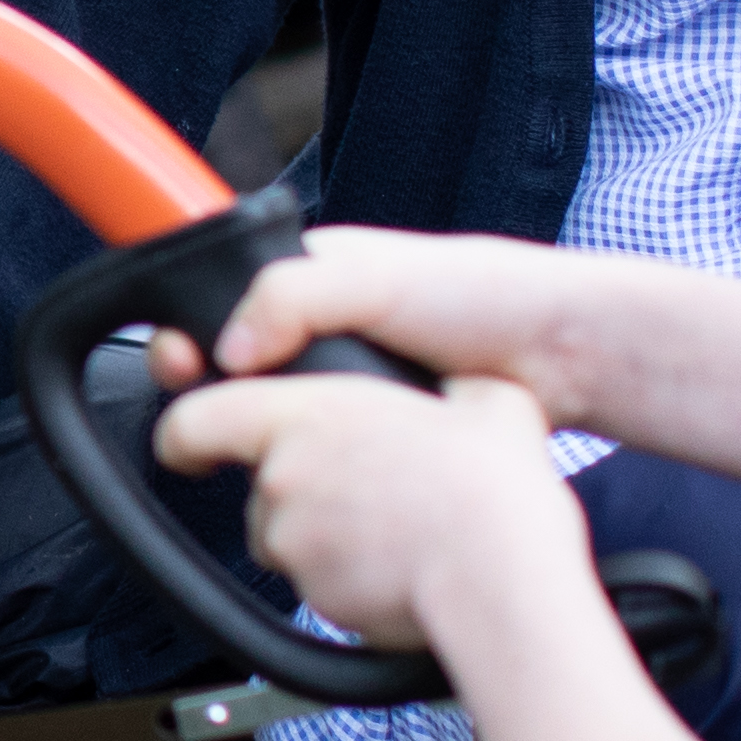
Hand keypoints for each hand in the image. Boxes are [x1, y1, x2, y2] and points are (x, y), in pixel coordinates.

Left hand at [148, 364, 581, 653]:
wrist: (501, 576)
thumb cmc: (488, 489)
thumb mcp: (486, 400)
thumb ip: (452, 388)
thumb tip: (468, 388)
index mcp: (302, 418)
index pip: (194, 420)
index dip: (187, 434)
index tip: (190, 446)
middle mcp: (282, 482)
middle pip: (259, 484)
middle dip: (298, 489)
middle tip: (363, 485)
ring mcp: (295, 546)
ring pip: (288, 539)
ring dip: (324, 534)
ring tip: (395, 527)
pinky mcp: (316, 601)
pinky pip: (320, 584)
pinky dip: (349, 576)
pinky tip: (403, 565)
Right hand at [178, 225, 604, 415]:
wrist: (564, 353)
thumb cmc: (483, 292)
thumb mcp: (374, 277)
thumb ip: (291, 297)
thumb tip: (228, 350)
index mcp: (313, 276)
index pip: (222, 300)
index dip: (189, 331)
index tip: (177, 361)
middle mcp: (327, 328)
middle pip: (243, 366)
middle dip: (221, 387)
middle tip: (206, 409)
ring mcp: (353, 382)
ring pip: (284, 414)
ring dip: (276, 428)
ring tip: (267, 442)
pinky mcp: (380, 430)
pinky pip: (327, 448)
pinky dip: (319, 456)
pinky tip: (319, 464)